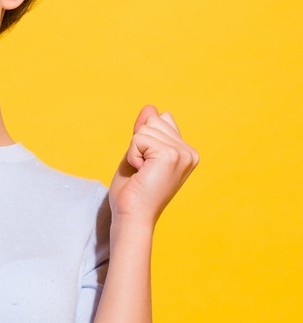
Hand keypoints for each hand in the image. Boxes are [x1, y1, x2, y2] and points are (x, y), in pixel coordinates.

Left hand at [109, 105, 198, 226]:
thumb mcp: (137, 155)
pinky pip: (138, 138)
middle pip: (153, 120)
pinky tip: (140, 173)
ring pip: (144, 128)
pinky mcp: (171, 155)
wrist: (132, 216)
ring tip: (141, 173)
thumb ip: (145, 132)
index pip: (160, 120)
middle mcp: (190, 152)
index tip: (146, 166)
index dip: (143, 140)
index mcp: (186, 152)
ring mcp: (183, 153)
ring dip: (134, 151)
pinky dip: (132, 155)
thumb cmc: (132, 192)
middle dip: (138, 143)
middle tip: (142, 170)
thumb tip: (151, 106)